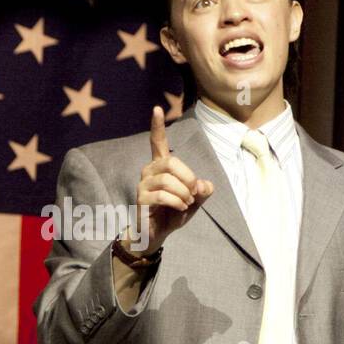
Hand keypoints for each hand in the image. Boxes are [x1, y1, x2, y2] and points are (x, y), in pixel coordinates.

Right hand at [131, 105, 213, 252]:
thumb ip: (202, 191)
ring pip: (168, 180)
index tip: (157, 109)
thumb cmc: (173, 214)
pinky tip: (180, 208)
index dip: (158, 126)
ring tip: (185, 203)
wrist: (156, 234)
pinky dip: (176, 202)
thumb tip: (202, 185)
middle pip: (172, 162)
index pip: (158, 143)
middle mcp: (149, 171)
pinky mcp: (140, 198)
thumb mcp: (194, 201)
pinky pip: (162, 195)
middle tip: (193, 194)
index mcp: (162, 167)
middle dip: (188, 178)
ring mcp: (143, 184)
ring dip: (183, 193)